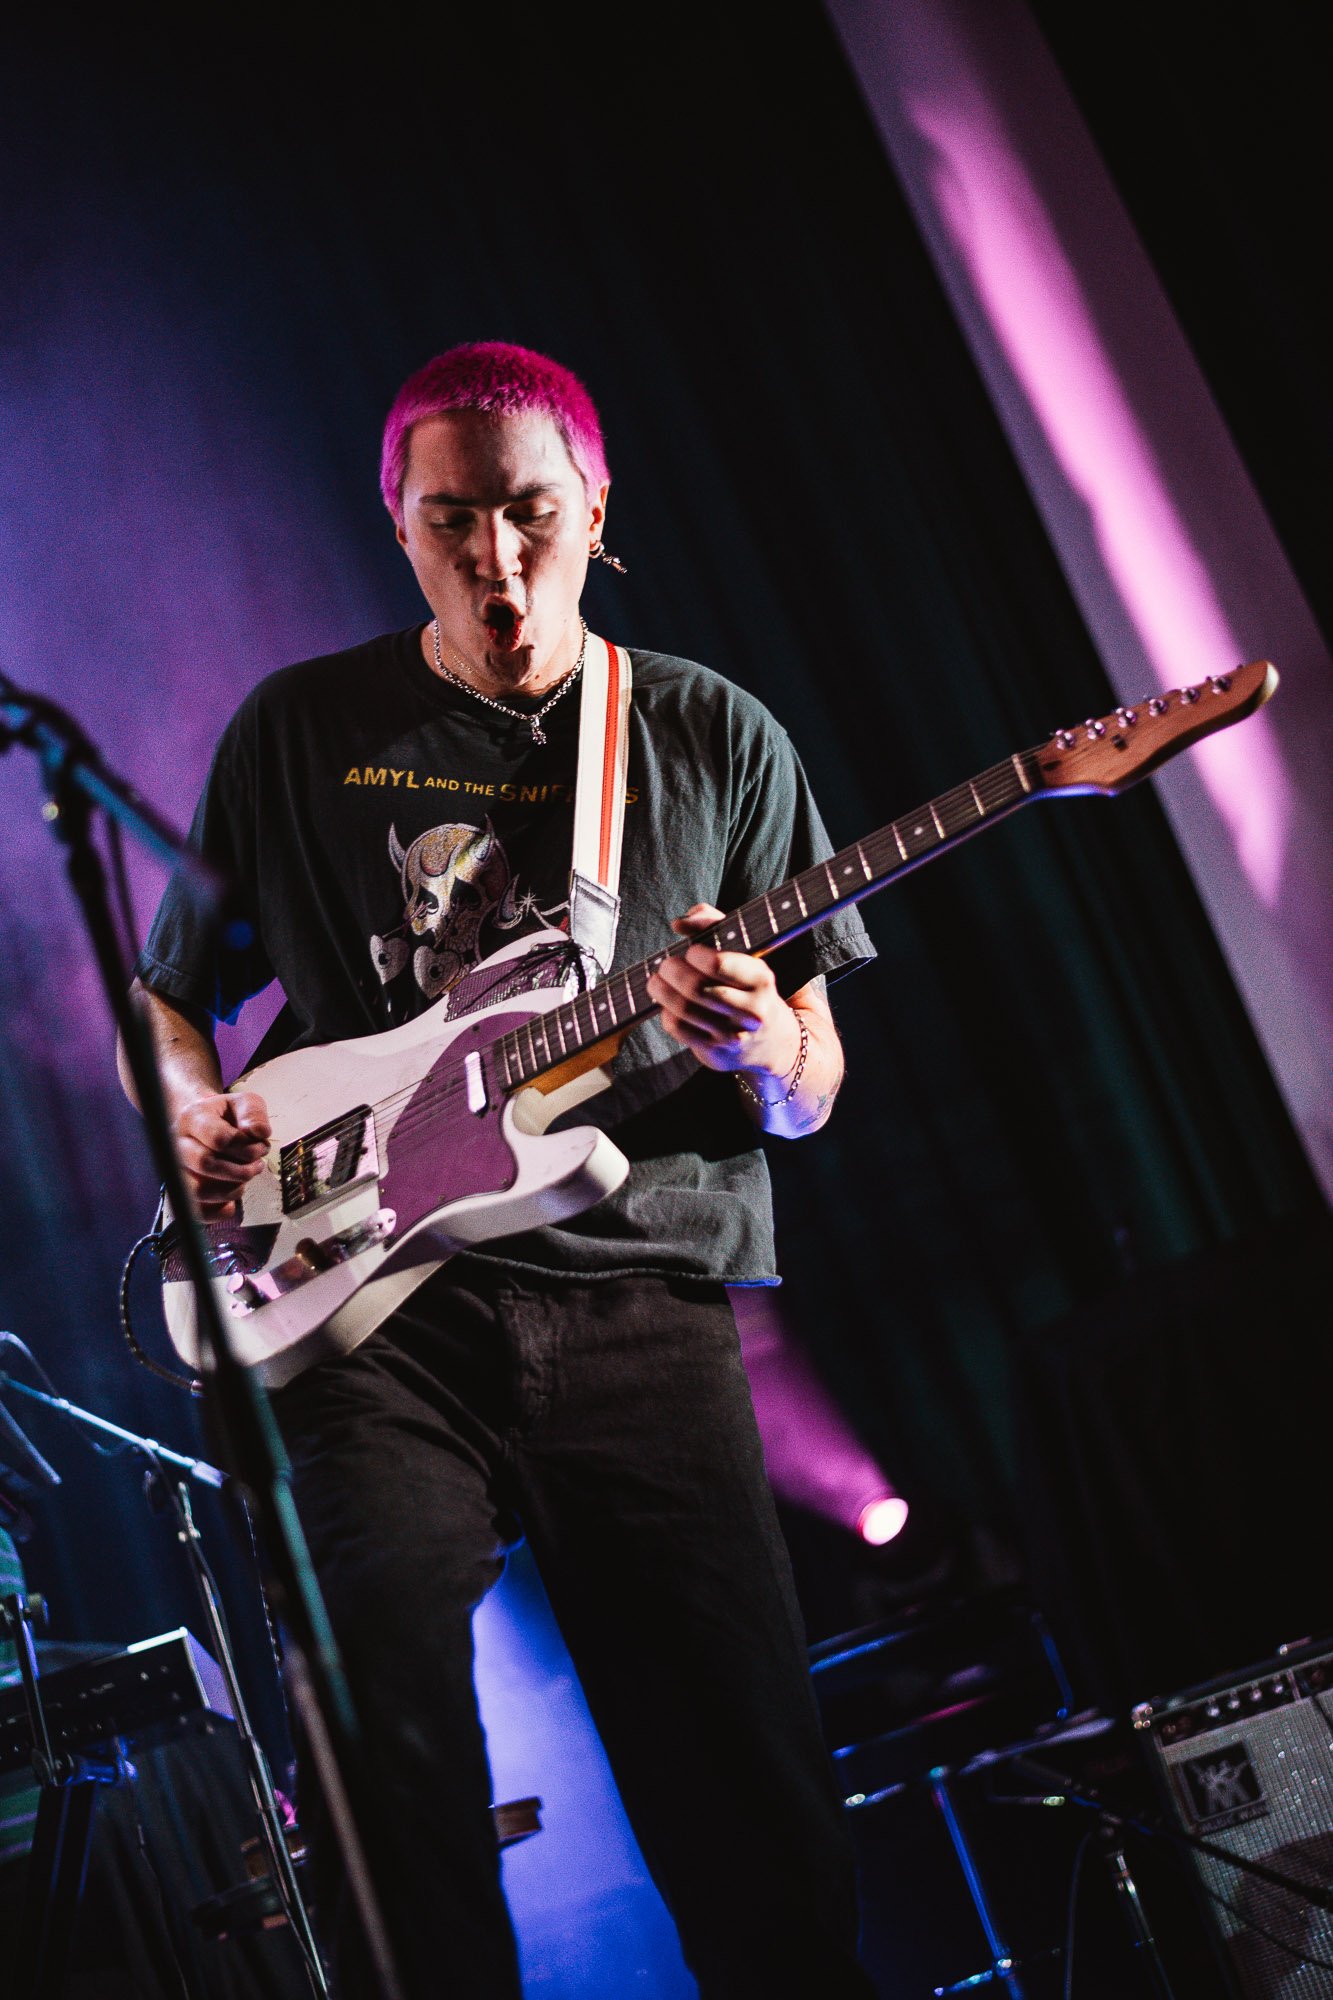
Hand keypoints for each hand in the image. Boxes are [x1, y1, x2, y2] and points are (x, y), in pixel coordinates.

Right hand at [173, 1089, 271, 1219]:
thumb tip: (259, 1132)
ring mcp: (176, 1171)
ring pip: (198, 1192)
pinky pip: (198, 1213)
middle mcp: (176, 1145)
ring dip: (233, 1190)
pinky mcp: (182, 1195)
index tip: (259, 1145)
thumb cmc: (226, 1116)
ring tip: (246, 1177)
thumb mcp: (245, 1102)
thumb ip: (253, 1114)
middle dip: (241, 1169)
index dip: (247, 1147)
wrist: (206, 1125)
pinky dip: (222, 1211)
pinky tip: (232, 1197)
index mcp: (192, 1118)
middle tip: (256, 1165)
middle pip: (206, 1164)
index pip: (219, 1138)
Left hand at [647, 903, 801, 1081]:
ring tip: (658, 980)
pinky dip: (665, 1011)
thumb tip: (679, 923)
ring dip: (661, 989)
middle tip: (666, 964)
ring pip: (683, 1008)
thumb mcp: (745, 953)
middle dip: (671, 970)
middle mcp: (751, 1010)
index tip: (690, 951)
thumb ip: (713, 925)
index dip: (695, 954)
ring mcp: (733, 1034)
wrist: (771, 1041)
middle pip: (695, 987)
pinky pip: (678, 1027)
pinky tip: (668, 1004)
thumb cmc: (749, 986)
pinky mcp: (715, 1051)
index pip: (718, 964)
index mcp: (761, 979)